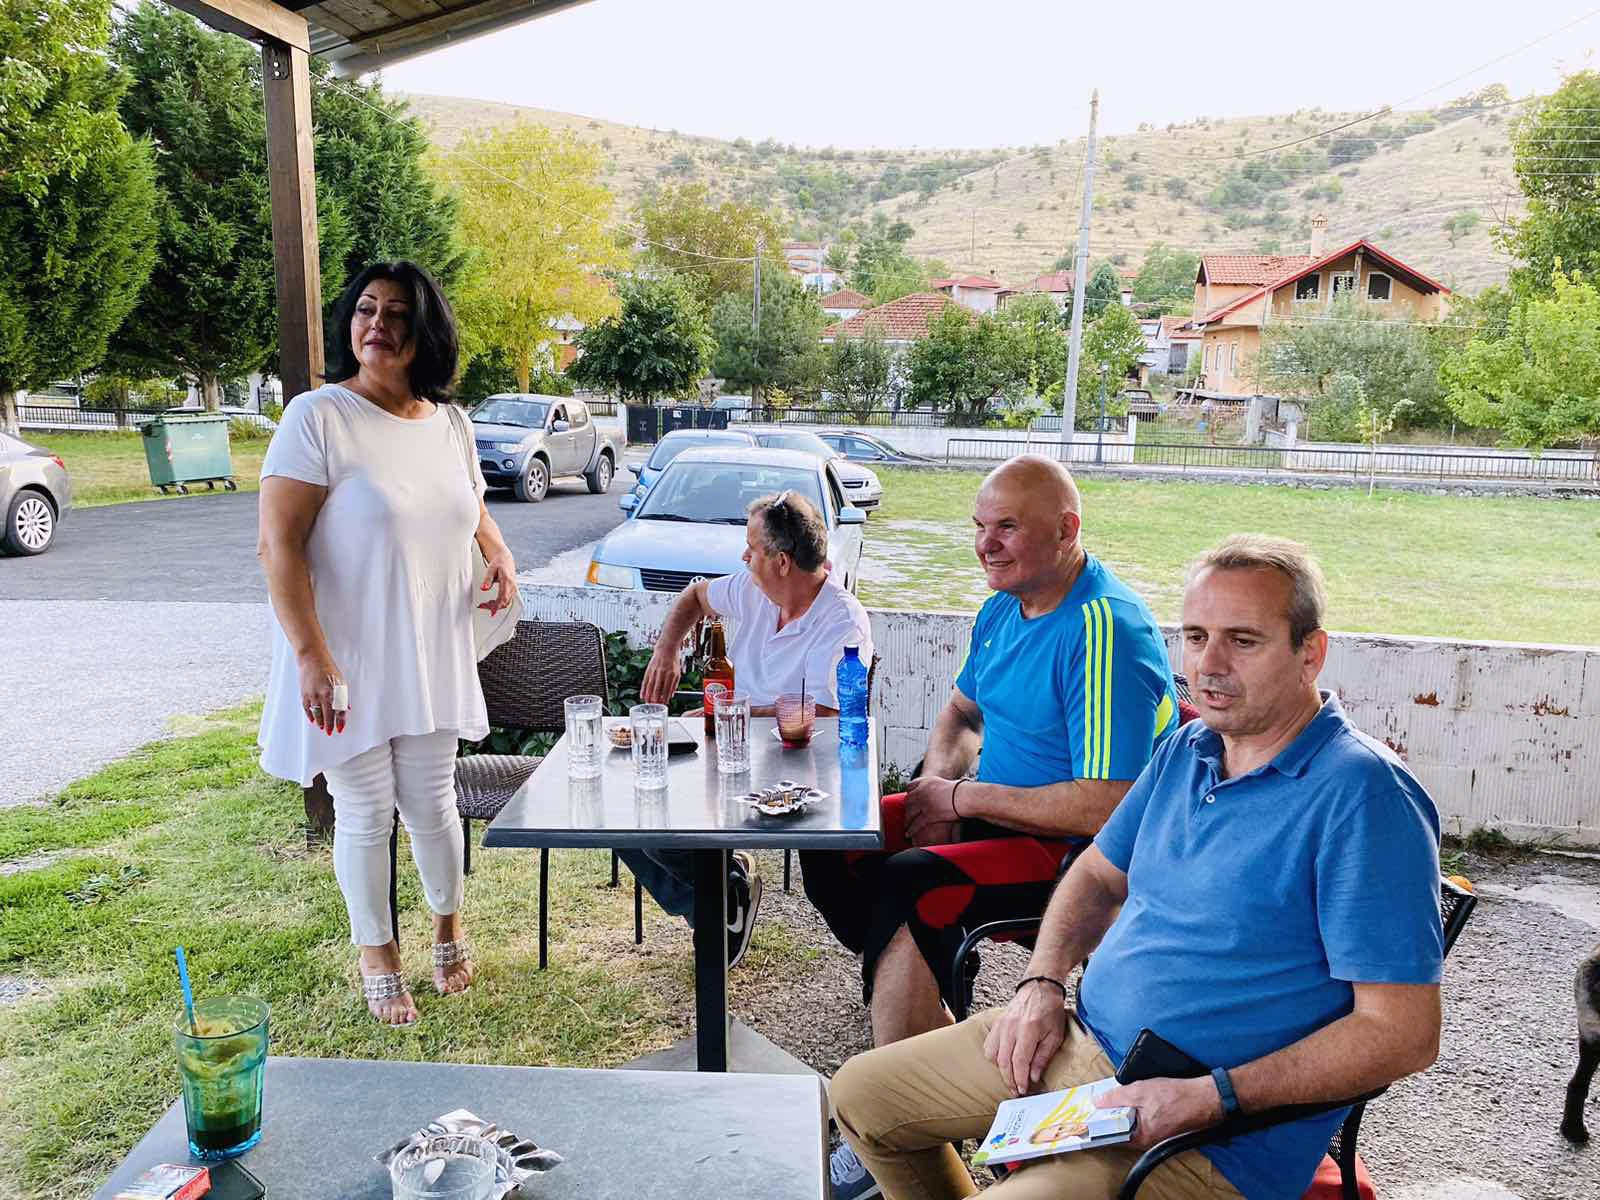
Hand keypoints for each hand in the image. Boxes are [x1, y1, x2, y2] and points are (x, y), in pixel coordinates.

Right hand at [297, 653, 346, 735]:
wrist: (312, 659)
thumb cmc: (328, 669)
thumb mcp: (340, 681)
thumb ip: (343, 696)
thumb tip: (346, 708)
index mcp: (335, 690)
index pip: (339, 710)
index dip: (340, 721)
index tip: (340, 728)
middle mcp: (324, 694)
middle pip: (328, 714)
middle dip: (330, 725)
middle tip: (330, 732)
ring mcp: (313, 694)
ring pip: (317, 713)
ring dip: (320, 722)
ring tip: (323, 728)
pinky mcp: (304, 693)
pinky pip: (307, 708)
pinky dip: (310, 715)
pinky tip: (313, 720)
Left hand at [477, 543, 516, 615]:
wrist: (505, 560)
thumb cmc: (498, 564)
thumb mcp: (490, 570)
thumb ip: (487, 580)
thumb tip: (483, 588)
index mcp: (507, 581)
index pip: (503, 597)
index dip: (498, 606)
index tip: (492, 612)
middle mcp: (512, 586)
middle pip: (505, 601)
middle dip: (494, 607)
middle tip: (482, 606)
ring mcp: (513, 589)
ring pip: (506, 602)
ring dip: (496, 605)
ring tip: (485, 604)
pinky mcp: (512, 590)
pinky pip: (507, 599)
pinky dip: (500, 603)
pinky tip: (492, 602)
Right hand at [639, 648, 682, 705]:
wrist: (666, 649)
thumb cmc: (673, 662)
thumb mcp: (678, 673)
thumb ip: (674, 685)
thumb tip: (671, 696)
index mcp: (672, 674)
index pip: (668, 688)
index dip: (665, 697)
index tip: (664, 703)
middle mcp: (663, 673)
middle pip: (658, 688)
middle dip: (656, 698)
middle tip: (654, 706)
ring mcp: (655, 671)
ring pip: (650, 685)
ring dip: (648, 695)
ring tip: (647, 703)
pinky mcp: (649, 669)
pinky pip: (645, 681)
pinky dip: (643, 689)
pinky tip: (642, 695)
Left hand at [903, 775, 960, 846]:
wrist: (966, 797)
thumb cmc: (962, 792)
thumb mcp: (946, 785)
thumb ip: (938, 789)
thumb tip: (940, 794)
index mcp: (927, 781)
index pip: (910, 786)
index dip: (909, 794)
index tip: (909, 799)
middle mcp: (922, 791)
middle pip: (908, 800)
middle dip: (906, 808)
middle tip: (906, 814)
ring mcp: (924, 803)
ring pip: (910, 813)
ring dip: (906, 820)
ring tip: (906, 825)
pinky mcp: (929, 815)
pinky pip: (916, 824)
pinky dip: (911, 830)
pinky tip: (909, 834)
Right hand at [983, 980, 1067, 1095]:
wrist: (1039, 988)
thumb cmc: (1050, 1010)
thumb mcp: (1055, 1035)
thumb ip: (1043, 1056)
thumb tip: (1034, 1076)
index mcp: (1028, 1030)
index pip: (1019, 1061)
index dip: (1020, 1079)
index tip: (1023, 1090)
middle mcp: (1011, 1027)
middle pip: (1004, 1061)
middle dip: (1010, 1080)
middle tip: (1016, 1090)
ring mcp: (1001, 1025)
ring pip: (994, 1055)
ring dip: (1001, 1070)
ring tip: (1011, 1078)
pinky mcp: (997, 1024)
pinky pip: (989, 1045)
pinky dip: (994, 1057)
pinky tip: (1003, 1062)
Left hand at [1094, 1076, 1223, 1150]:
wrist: (1205, 1097)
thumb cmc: (1176, 1096)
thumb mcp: (1140, 1091)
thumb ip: (1116, 1097)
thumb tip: (1098, 1101)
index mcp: (1140, 1138)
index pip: (1112, 1135)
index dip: (1100, 1121)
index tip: (1090, 1111)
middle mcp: (1147, 1141)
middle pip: (1121, 1127)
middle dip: (1111, 1112)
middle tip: (1102, 1098)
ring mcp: (1154, 1134)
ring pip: (1131, 1121)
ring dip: (1124, 1108)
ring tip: (1118, 1094)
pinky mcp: (1161, 1126)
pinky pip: (1142, 1118)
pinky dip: (1136, 1108)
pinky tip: (1135, 1096)